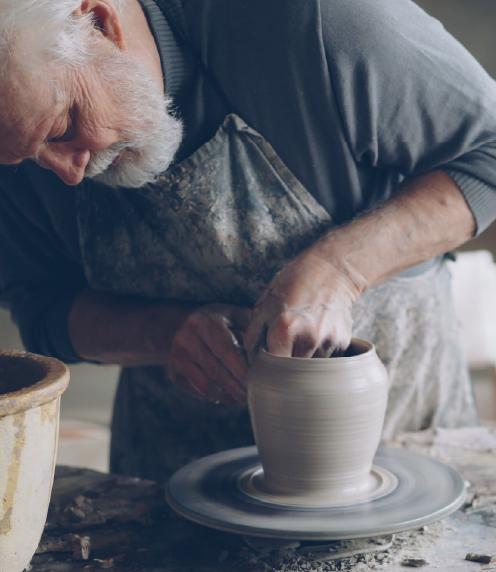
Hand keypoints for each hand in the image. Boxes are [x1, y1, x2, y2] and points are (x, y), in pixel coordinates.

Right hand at [168, 304, 251, 403]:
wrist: (180, 325)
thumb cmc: (219, 321)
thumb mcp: (235, 316)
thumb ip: (252, 329)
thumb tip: (272, 351)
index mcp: (205, 321)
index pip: (227, 350)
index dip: (243, 369)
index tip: (260, 381)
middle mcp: (186, 337)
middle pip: (216, 371)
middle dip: (238, 387)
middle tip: (255, 395)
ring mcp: (177, 356)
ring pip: (206, 385)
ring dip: (227, 396)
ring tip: (243, 398)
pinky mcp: (173, 372)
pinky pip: (197, 391)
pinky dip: (215, 397)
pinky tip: (228, 396)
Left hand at [244, 250, 363, 358]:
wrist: (331, 270)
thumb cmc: (292, 285)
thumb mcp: (264, 304)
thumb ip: (254, 336)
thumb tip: (251, 362)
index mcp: (284, 329)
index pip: (273, 368)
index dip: (268, 368)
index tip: (266, 364)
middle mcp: (308, 339)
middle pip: (292, 372)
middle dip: (285, 366)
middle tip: (283, 350)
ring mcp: (328, 342)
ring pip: (311, 368)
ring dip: (303, 360)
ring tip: (301, 337)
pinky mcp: (343, 342)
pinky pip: (326, 359)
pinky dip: (318, 353)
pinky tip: (316, 334)